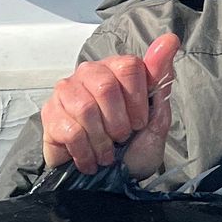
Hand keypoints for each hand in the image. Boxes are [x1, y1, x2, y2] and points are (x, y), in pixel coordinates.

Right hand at [41, 33, 178, 176]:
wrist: (107, 183)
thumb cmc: (131, 148)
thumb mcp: (155, 119)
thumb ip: (160, 80)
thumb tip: (170, 39)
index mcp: (116, 69)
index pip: (129, 66)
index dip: (138, 101)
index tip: (139, 122)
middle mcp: (89, 73)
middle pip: (105, 86)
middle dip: (119, 122)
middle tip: (121, 138)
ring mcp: (66, 92)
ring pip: (86, 109)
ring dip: (102, 141)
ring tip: (106, 154)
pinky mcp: (50, 114)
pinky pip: (70, 131)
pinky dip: (86, 153)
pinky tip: (90, 159)